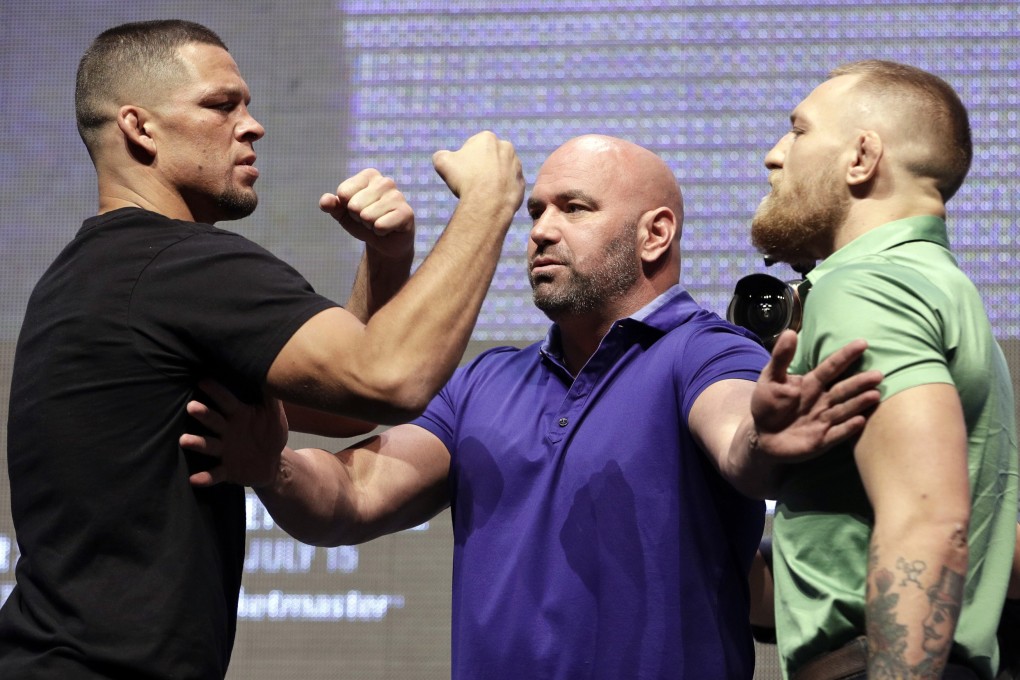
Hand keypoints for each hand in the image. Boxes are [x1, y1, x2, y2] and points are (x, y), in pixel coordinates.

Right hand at [179, 379, 287, 487]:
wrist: (273, 462)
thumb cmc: (269, 432)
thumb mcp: (274, 414)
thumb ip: (271, 395)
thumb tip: (273, 371)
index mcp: (238, 414)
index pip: (226, 400)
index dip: (216, 392)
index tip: (203, 380)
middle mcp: (226, 430)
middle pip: (213, 420)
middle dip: (202, 414)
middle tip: (191, 407)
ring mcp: (224, 450)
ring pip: (208, 445)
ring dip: (197, 443)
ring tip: (183, 440)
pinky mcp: (227, 470)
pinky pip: (215, 473)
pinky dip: (205, 477)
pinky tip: (194, 479)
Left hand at [319, 168, 414, 258]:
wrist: (385, 242)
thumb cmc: (363, 222)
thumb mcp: (343, 214)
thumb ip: (331, 205)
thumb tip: (326, 201)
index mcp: (369, 175)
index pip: (343, 193)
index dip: (346, 208)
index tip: (357, 210)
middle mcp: (385, 182)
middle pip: (354, 205)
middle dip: (358, 218)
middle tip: (369, 220)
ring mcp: (398, 196)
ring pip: (367, 217)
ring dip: (369, 226)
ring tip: (378, 224)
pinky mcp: (406, 213)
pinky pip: (380, 226)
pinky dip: (379, 233)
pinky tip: (388, 230)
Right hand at [432, 131, 524, 212]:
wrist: (488, 202)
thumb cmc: (465, 179)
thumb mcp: (442, 162)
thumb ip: (441, 155)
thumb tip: (442, 157)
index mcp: (487, 138)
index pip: (473, 146)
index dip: (464, 160)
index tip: (462, 172)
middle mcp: (506, 147)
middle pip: (489, 158)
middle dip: (481, 167)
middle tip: (471, 182)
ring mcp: (516, 166)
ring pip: (501, 171)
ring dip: (493, 179)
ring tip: (482, 192)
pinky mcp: (521, 183)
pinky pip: (509, 186)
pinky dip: (501, 191)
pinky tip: (492, 199)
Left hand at [751, 330, 881, 460]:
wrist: (762, 436)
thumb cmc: (768, 404)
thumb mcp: (771, 378)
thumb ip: (781, 358)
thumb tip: (789, 332)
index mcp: (811, 384)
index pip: (831, 367)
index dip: (845, 356)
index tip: (862, 343)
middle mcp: (822, 401)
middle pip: (842, 389)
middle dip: (859, 382)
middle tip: (878, 374)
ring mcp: (823, 420)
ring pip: (844, 410)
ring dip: (859, 403)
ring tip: (875, 394)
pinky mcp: (821, 440)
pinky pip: (836, 434)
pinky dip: (847, 428)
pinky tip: (860, 420)